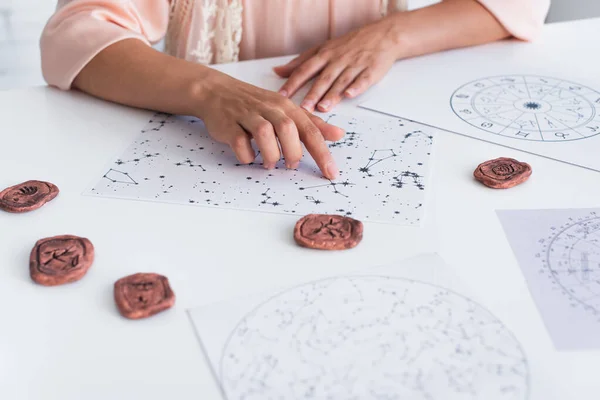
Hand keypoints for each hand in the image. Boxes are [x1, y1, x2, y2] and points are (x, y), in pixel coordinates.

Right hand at [195, 71, 344, 178]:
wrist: (217, 92)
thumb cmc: (257, 105)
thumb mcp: (287, 111)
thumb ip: (312, 124)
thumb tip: (339, 134)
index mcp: (286, 107)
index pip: (310, 130)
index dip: (322, 153)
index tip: (331, 173)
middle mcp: (269, 109)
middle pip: (288, 129)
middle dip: (292, 152)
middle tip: (291, 164)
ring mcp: (247, 116)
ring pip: (264, 134)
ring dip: (270, 154)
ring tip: (269, 163)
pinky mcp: (228, 125)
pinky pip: (239, 142)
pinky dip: (246, 154)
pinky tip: (249, 156)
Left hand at [273, 17, 400, 112]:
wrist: (382, 35)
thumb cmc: (350, 44)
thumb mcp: (322, 49)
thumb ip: (300, 62)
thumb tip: (278, 71)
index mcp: (324, 55)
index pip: (305, 69)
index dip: (293, 82)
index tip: (282, 95)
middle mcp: (338, 59)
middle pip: (323, 78)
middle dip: (312, 93)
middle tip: (302, 108)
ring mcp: (355, 64)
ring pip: (341, 80)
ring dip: (332, 94)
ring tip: (323, 107)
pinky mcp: (371, 69)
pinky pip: (363, 79)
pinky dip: (356, 86)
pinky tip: (350, 94)